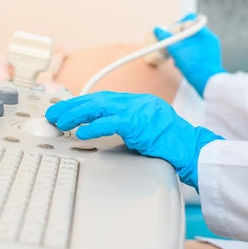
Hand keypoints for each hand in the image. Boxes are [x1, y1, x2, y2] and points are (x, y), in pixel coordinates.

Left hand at [45, 91, 223, 188]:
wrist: (193, 150)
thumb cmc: (172, 144)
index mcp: (137, 102)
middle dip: (72, 106)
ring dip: (76, 113)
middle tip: (54, 113)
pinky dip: (94, 126)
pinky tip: (81, 131)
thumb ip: (125, 125)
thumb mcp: (145, 130)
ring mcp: (139, 110)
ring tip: (60, 120)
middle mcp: (137, 101)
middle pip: (97, 99)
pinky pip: (112, 123)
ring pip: (100, 107)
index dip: (81, 102)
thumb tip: (98, 127)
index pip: (103, 98)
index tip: (65, 108)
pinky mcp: (141, 124)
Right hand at [154, 13, 225, 96]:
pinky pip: (196, 51)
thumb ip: (166, 37)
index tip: (170, 32)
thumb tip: (157, 29)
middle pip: (189, 32)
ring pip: (192, 42)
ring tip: (176, 58)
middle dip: (178, 38)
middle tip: (171, 45)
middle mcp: (209, 37)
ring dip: (182, 47)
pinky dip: (188, 55)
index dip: (177, 25)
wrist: (208, 83)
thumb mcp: (175, 50)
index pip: (188, 19)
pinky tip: (182, 64)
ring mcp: (211, 47)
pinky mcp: (211, 57)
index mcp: (202, 31)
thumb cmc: (193, 65)